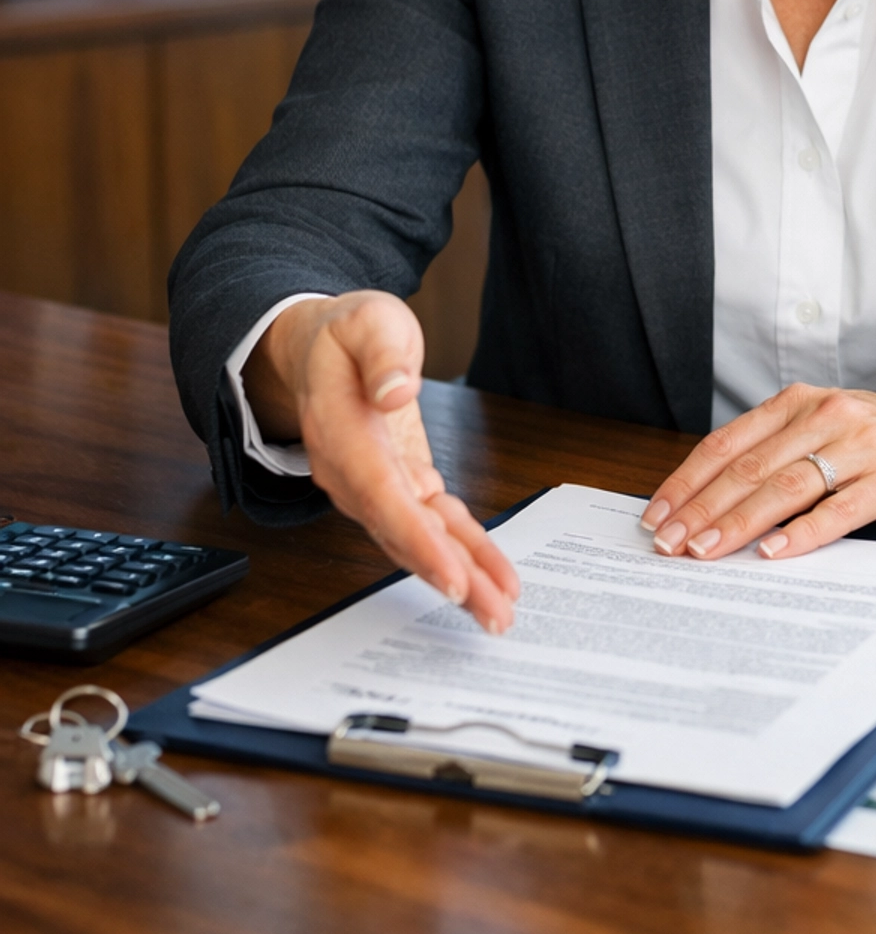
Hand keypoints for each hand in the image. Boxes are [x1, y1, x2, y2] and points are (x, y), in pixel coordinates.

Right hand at [245, 292, 517, 632]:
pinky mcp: (400, 486)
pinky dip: (464, 551)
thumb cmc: (347, 336)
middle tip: (492, 612)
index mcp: (341, 432)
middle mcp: (353, 473)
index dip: (416, 539)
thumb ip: (383, 354)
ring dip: (462, 576)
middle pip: (402, 533)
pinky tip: (492, 577)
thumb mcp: (367, 321)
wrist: (319, 353)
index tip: (451, 576)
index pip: (380, 495)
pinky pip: (433, 524)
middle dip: (449, 575)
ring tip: (499, 612)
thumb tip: (398, 392)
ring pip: (420, 539)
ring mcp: (374, 486)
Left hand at [638, 382, 875, 562]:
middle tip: (667, 544)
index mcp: (800, 403)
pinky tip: (773, 553)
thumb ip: (780, 449)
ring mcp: (859, 448)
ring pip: (784, 488)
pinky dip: (802, 533)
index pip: (727, 444)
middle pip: (748, 468)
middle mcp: (825, 417)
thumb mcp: (828, 424)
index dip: (686, 481)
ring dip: (738, 524)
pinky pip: (838, 510)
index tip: (656, 515)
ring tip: (705, 552)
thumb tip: (714, 498)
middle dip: (700, 509)